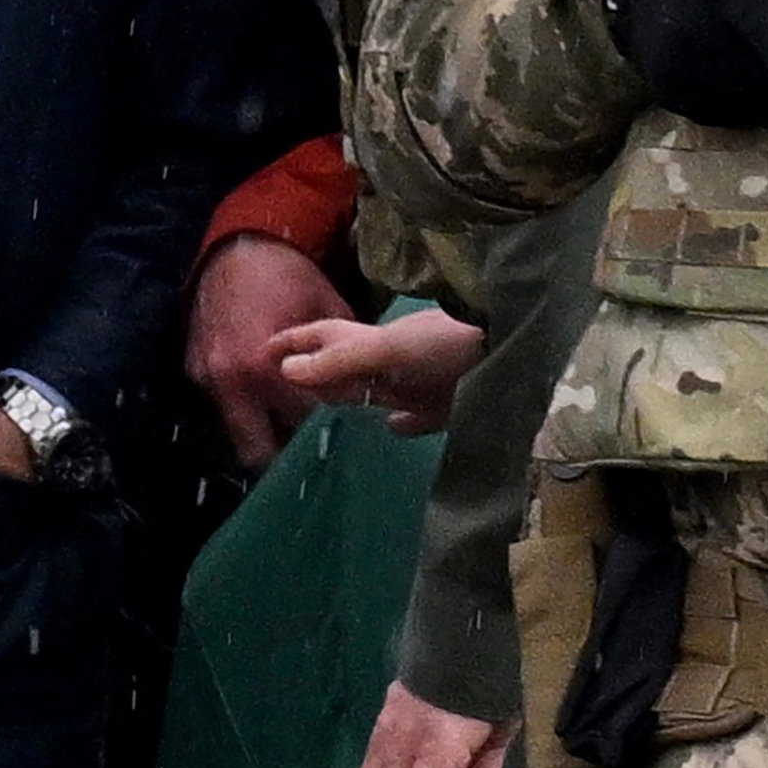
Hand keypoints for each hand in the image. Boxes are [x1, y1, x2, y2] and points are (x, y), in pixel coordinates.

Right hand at [187, 234, 356, 470]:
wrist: (234, 247)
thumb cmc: (286, 275)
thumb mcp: (327, 312)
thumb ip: (339, 359)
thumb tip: (362, 393)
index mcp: (264, 368)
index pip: (301, 424)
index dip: (326, 432)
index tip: (344, 435)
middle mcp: (229, 382)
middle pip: (257, 451)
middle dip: (285, 458)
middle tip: (312, 451)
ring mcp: (206, 379)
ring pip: (238, 434)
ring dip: (264, 434)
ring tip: (292, 424)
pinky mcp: (195, 372)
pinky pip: (225, 407)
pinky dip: (248, 409)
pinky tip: (267, 398)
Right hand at [274, 312, 485, 436]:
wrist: (509, 348)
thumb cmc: (440, 343)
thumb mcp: (382, 351)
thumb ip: (336, 363)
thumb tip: (284, 372)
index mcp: (362, 340)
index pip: (315, 339)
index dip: (288, 344)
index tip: (258, 354)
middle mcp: (384, 360)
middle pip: (341, 366)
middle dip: (315, 375)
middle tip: (284, 394)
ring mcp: (414, 381)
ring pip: (374, 391)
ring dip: (355, 398)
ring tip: (329, 412)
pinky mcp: (442, 406)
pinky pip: (416, 416)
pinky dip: (404, 423)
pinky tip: (393, 428)